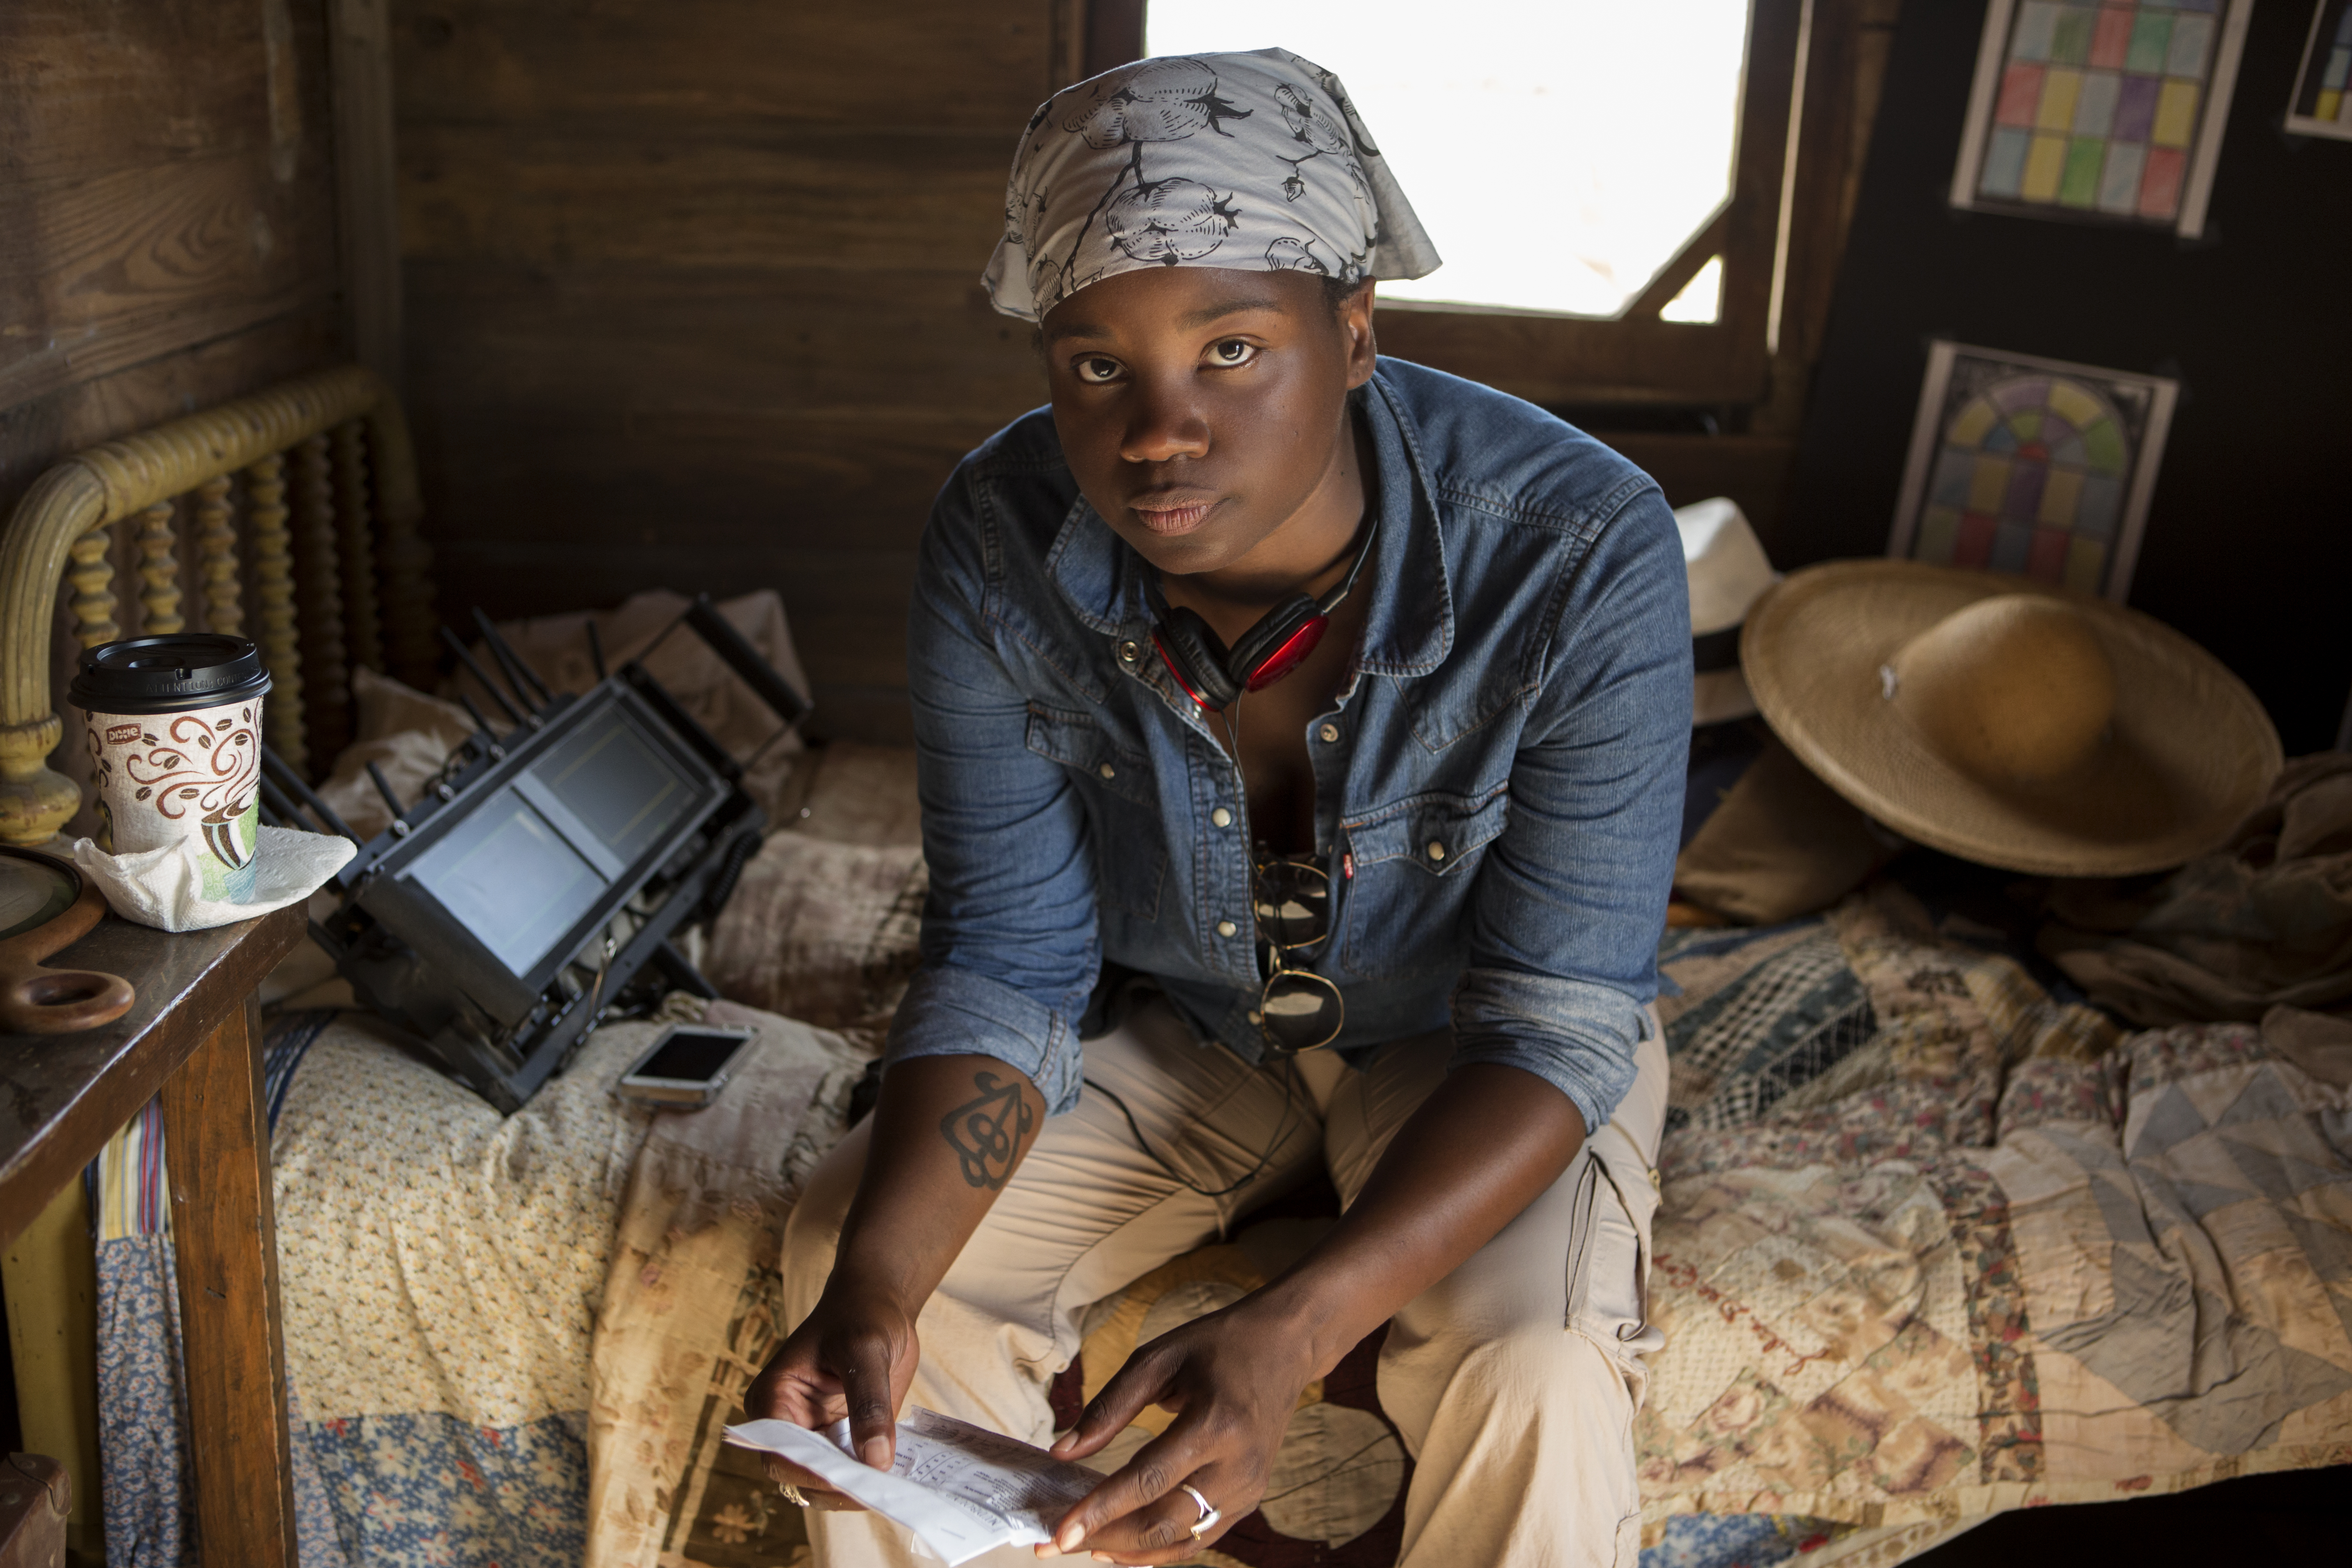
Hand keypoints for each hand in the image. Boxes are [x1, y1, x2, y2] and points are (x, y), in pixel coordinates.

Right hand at [742, 1283, 920, 1510]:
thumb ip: (869, 1403)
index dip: (813, 1473)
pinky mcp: (840, 1439)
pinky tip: (898, 1472)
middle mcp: (786, 1424)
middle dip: (839, 1486)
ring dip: (858, 1486)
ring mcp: (813, 1435)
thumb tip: (876, 1459)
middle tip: (883, 1488)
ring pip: (827, 1483)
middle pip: (801, 1477)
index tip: (855, 1479)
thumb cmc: (862, 1314)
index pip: (780, 1455)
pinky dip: (871, 1476)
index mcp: (772, 1399)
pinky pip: (851, 1470)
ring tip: (895, 1482)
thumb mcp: (866, 1350)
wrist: (878, 1304)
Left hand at [1039, 1298, 1317, 1562]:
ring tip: (1085, 1547)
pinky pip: (1201, 1537)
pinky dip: (1161, 1549)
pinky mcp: (1251, 1497)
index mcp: (1214, 1424)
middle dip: (1105, 1538)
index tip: (1058, 1534)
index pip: (1147, 1480)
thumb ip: (1109, 1407)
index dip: (1100, 1511)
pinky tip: (1126, 1547)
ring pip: (1181, 1539)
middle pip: (1163, 1520)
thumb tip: (1061, 1452)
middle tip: (1056, 1544)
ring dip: (1129, 1550)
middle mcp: (1238, 1466)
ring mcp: (1249, 1488)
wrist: (1286, 1346)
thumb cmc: (1218, 1345)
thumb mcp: (1158, 1358)